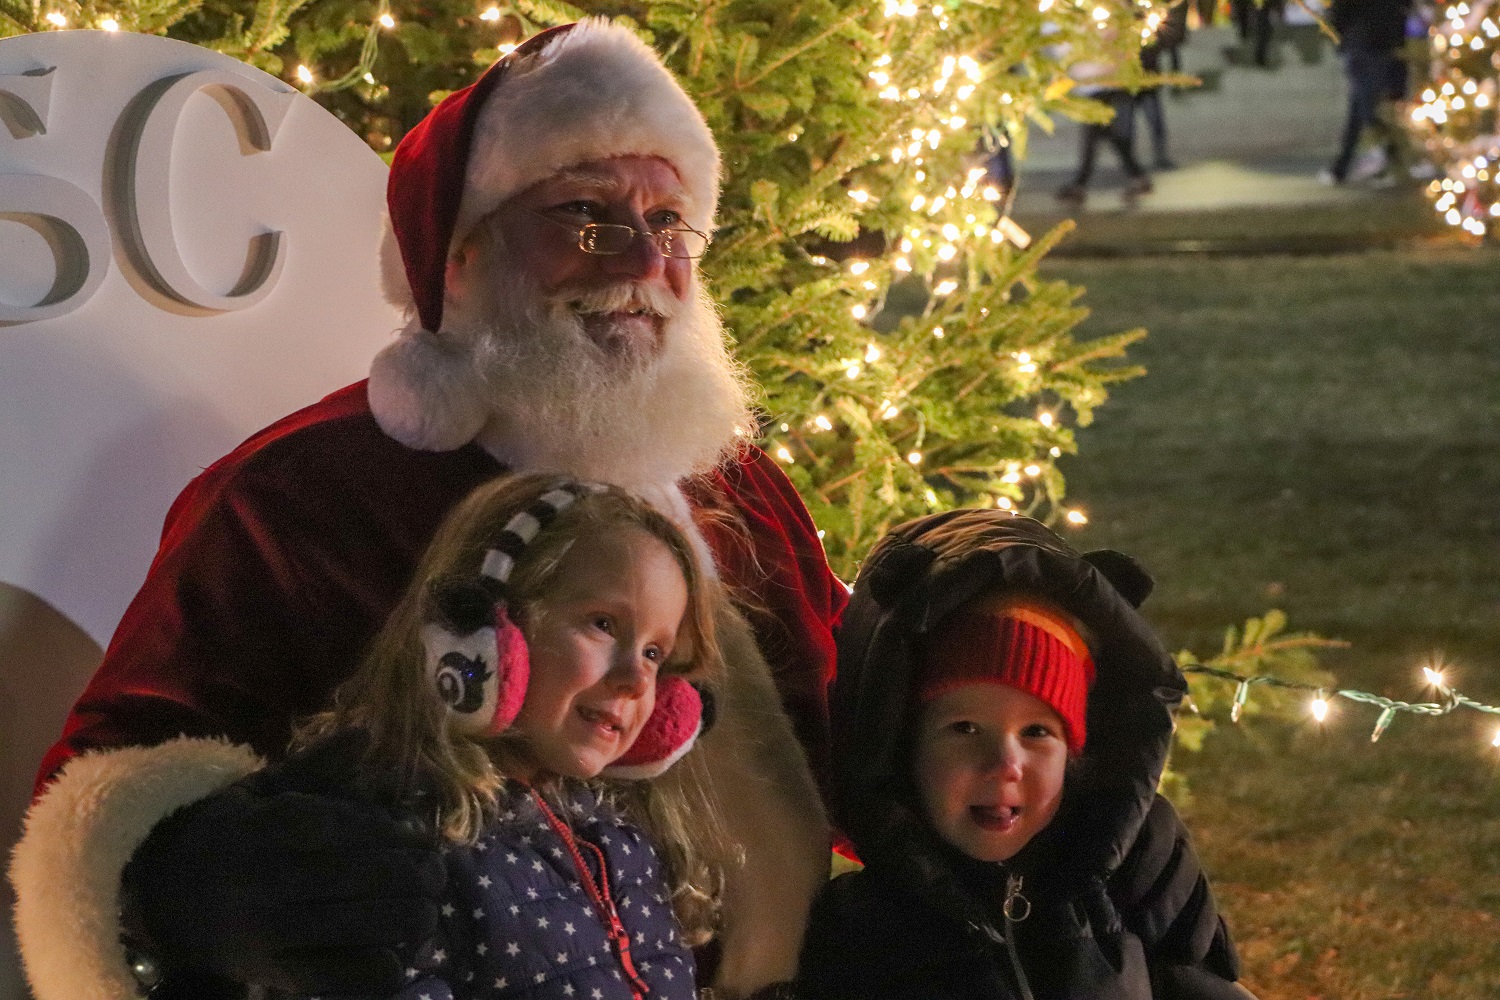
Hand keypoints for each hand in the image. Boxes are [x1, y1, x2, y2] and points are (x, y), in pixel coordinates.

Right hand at [121, 730, 444, 994]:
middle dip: (415, 872)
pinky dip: (384, 966)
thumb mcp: (262, 790)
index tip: (418, 835)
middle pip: (364, 874)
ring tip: (426, 906)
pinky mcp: (278, 975)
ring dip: (412, 914)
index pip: (340, 825)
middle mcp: (263, 882)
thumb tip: (367, 733)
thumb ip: (317, 765)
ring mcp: (270, 933)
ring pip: (365, 925)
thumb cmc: (232, 835)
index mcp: (260, 829)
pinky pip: (347, 977)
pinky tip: (398, 951)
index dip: (388, 830)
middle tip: (435, 871)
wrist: (165, 900)